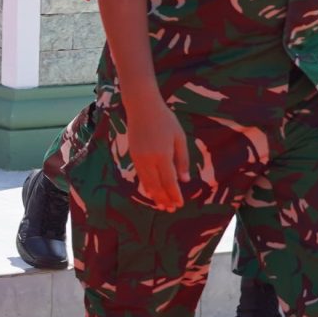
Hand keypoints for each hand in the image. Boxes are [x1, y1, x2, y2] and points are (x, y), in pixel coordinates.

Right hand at [123, 94, 191, 211]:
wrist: (142, 107)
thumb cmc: (165, 120)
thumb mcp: (179, 138)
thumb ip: (182, 160)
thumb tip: (184, 180)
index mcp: (162, 156)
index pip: (169, 182)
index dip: (174, 194)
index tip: (179, 204)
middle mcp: (148, 160)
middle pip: (156, 186)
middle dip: (164, 199)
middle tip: (171, 209)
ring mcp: (138, 158)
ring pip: (146, 183)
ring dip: (154, 195)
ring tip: (161, 205)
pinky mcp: (133, 156)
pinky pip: (140, 176)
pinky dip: (147, 186)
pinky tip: (151, 191)